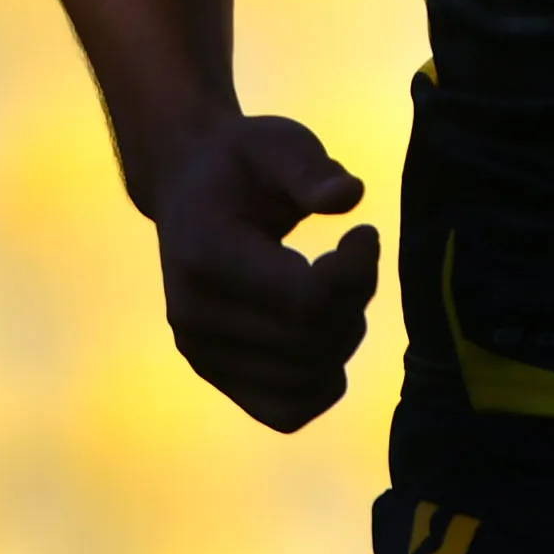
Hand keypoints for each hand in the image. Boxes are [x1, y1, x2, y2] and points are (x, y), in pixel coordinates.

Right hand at [140, 113, 377, 432]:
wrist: (188, 188)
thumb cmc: (244, 162)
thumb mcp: (279, 142)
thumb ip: (312, 168)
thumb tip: (348, 196)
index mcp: (208, 255)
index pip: (307, 300)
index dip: (357, 273)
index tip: (364, 233)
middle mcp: (195, 313)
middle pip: (316, 342)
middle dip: (354, 300)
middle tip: (350, 257)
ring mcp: (201, 350)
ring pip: (310, 379)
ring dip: (342, 337)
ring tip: (329, 290)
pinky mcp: (214, 372)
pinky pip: (286, 411)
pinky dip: (321, 382)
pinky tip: (322, 333)